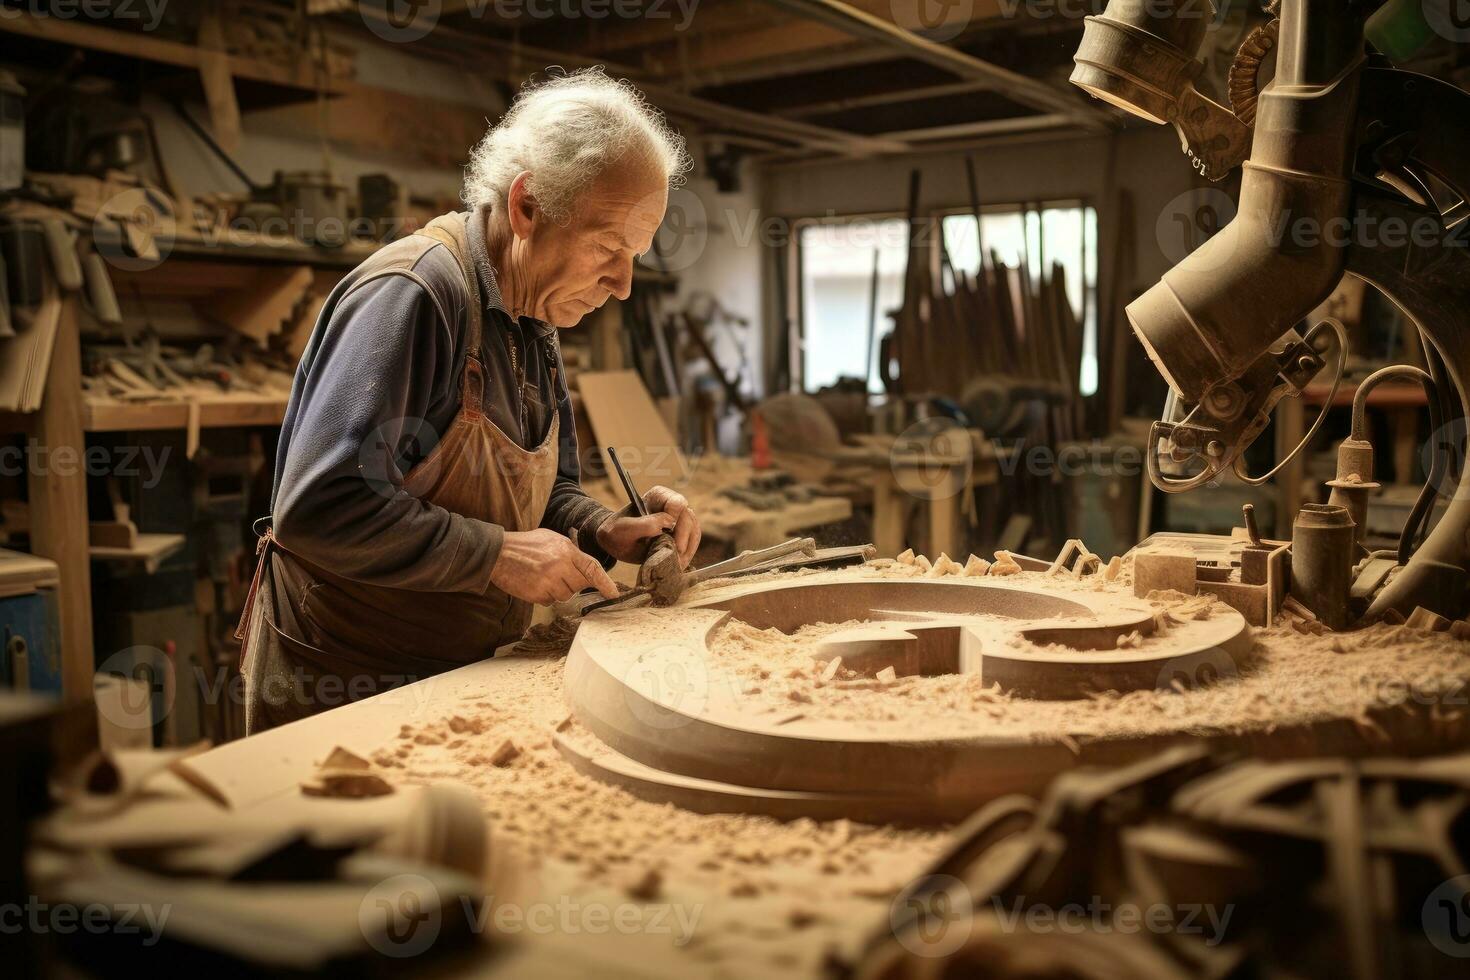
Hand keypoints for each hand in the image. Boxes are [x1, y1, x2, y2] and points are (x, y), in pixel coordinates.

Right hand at [490, 529, 618, 604]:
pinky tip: (535, 582)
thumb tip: (588, 567)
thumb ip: (571, 551)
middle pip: (580, 585)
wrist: (497, 553)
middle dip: (573, 582)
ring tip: (542, 576)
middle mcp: (560, 566)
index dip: (605, 583)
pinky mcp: (537, 594)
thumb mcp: (552, 539)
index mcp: (566, 550)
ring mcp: (548, 581)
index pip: (592, 568)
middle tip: (558, 573)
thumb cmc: (526, 544)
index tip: (613, 594)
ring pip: (565, 595)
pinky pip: (550, 601)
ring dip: (558, 590)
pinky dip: (545, 595)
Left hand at [596, 485, 701, 567]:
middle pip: (689, 518)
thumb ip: (644, 524)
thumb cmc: (616, 532)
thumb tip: (668, 522)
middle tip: (676, 553)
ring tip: (678, 563)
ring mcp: (678, 521)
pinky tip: (679, 564)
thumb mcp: (624, 528)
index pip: (676, 503)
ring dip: (688, 548)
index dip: (675, 519)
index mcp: (658, 497)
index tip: (667, 533)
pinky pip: (692, 543)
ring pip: (694, 531)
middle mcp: (671, 506)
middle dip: (684, 537)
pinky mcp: (680, 536)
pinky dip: (688, 555)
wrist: (616, 543)